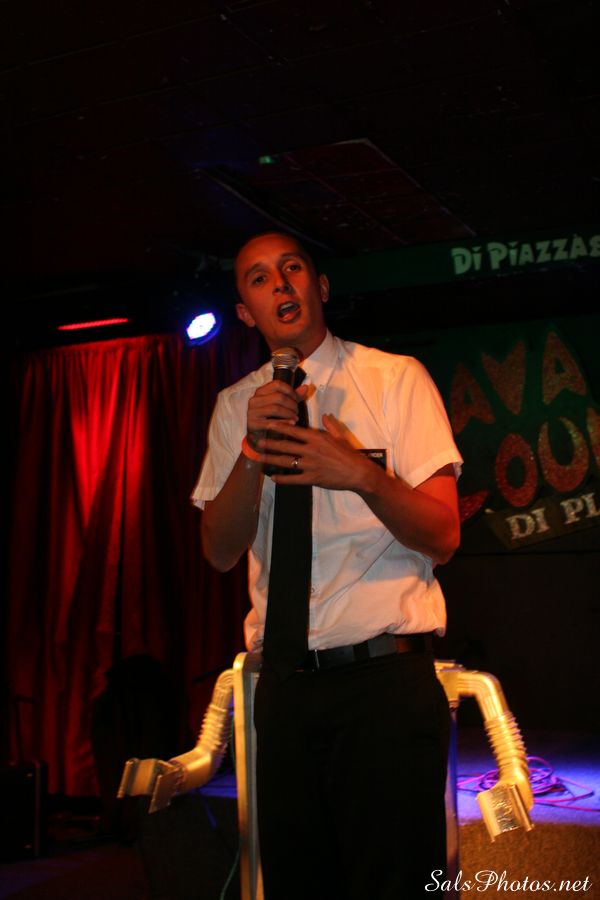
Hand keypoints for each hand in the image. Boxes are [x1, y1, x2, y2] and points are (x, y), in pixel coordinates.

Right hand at [246, 382, 307, 446]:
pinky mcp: (252, 424)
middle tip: (297, 411)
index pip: (277, 384)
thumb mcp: (282, 405)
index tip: (297, 399)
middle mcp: (254, 400)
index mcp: (261, 392)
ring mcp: (252, 412)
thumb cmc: (271, 418)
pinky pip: (271, 422)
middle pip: (278, 396)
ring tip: (295, 418)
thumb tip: (306, 387)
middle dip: (292, 404)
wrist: (259, 436)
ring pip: (275, 409)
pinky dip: (284, 423)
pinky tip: (292, 423)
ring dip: (289, 413)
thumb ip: (293, 397)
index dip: (290, 391)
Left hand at [257, 414, 377, 492]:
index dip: (279, 427)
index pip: (293, 431)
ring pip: (286, 461)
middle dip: (270, 443)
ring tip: (259, 458)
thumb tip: (325, 416)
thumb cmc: (349, 454)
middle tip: (257, 441)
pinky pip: (294, 479)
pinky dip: (282, 479)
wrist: (358, 472)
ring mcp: (311, 465)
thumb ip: (330, 426)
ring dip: (271, 459)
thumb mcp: (339, 436)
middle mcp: (311, 450)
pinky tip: (273, 478)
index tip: (268, 425)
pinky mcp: (312, 478)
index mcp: (316, 438)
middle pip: (285, 445)